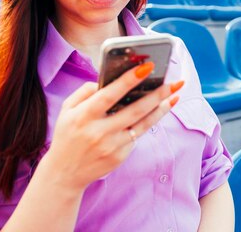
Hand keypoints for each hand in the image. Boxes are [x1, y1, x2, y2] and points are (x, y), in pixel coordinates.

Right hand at [41, 62, 182, 193]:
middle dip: (156, 94)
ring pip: (142, 124)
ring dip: (161, 108)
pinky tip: (162, 109)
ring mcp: (111, 146)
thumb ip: (85, 91)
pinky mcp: (120, 157)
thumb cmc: (67, 135)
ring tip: (175, 94)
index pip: (109, 95)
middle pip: (134, 110)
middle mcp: (98, 132)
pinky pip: (138, 135)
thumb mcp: (67, 110)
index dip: (128, 80)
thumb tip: (107, 79)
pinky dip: (151, 121)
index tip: (147, 67)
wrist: (65, 173)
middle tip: (173, 82)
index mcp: (83, 116)